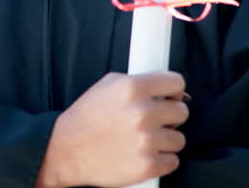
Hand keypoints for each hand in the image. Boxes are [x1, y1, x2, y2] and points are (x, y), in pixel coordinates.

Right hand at [35, 71, 188, 187]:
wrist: (66, 149)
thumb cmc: (86, 118)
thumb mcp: (108, 85)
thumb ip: (139, 82)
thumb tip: (169, 90)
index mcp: (133, 88)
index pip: (177, 82)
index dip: (173, 91)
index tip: (169, 97)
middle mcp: (142, 112)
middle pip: (182, 112)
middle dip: (169, 117)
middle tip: (153, 121)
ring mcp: (146, 140)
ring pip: (179, 139)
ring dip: (165, 141)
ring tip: (143, 140)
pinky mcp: (147, 165)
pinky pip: (173, 161)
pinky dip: (161, 160)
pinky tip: (143, 154)